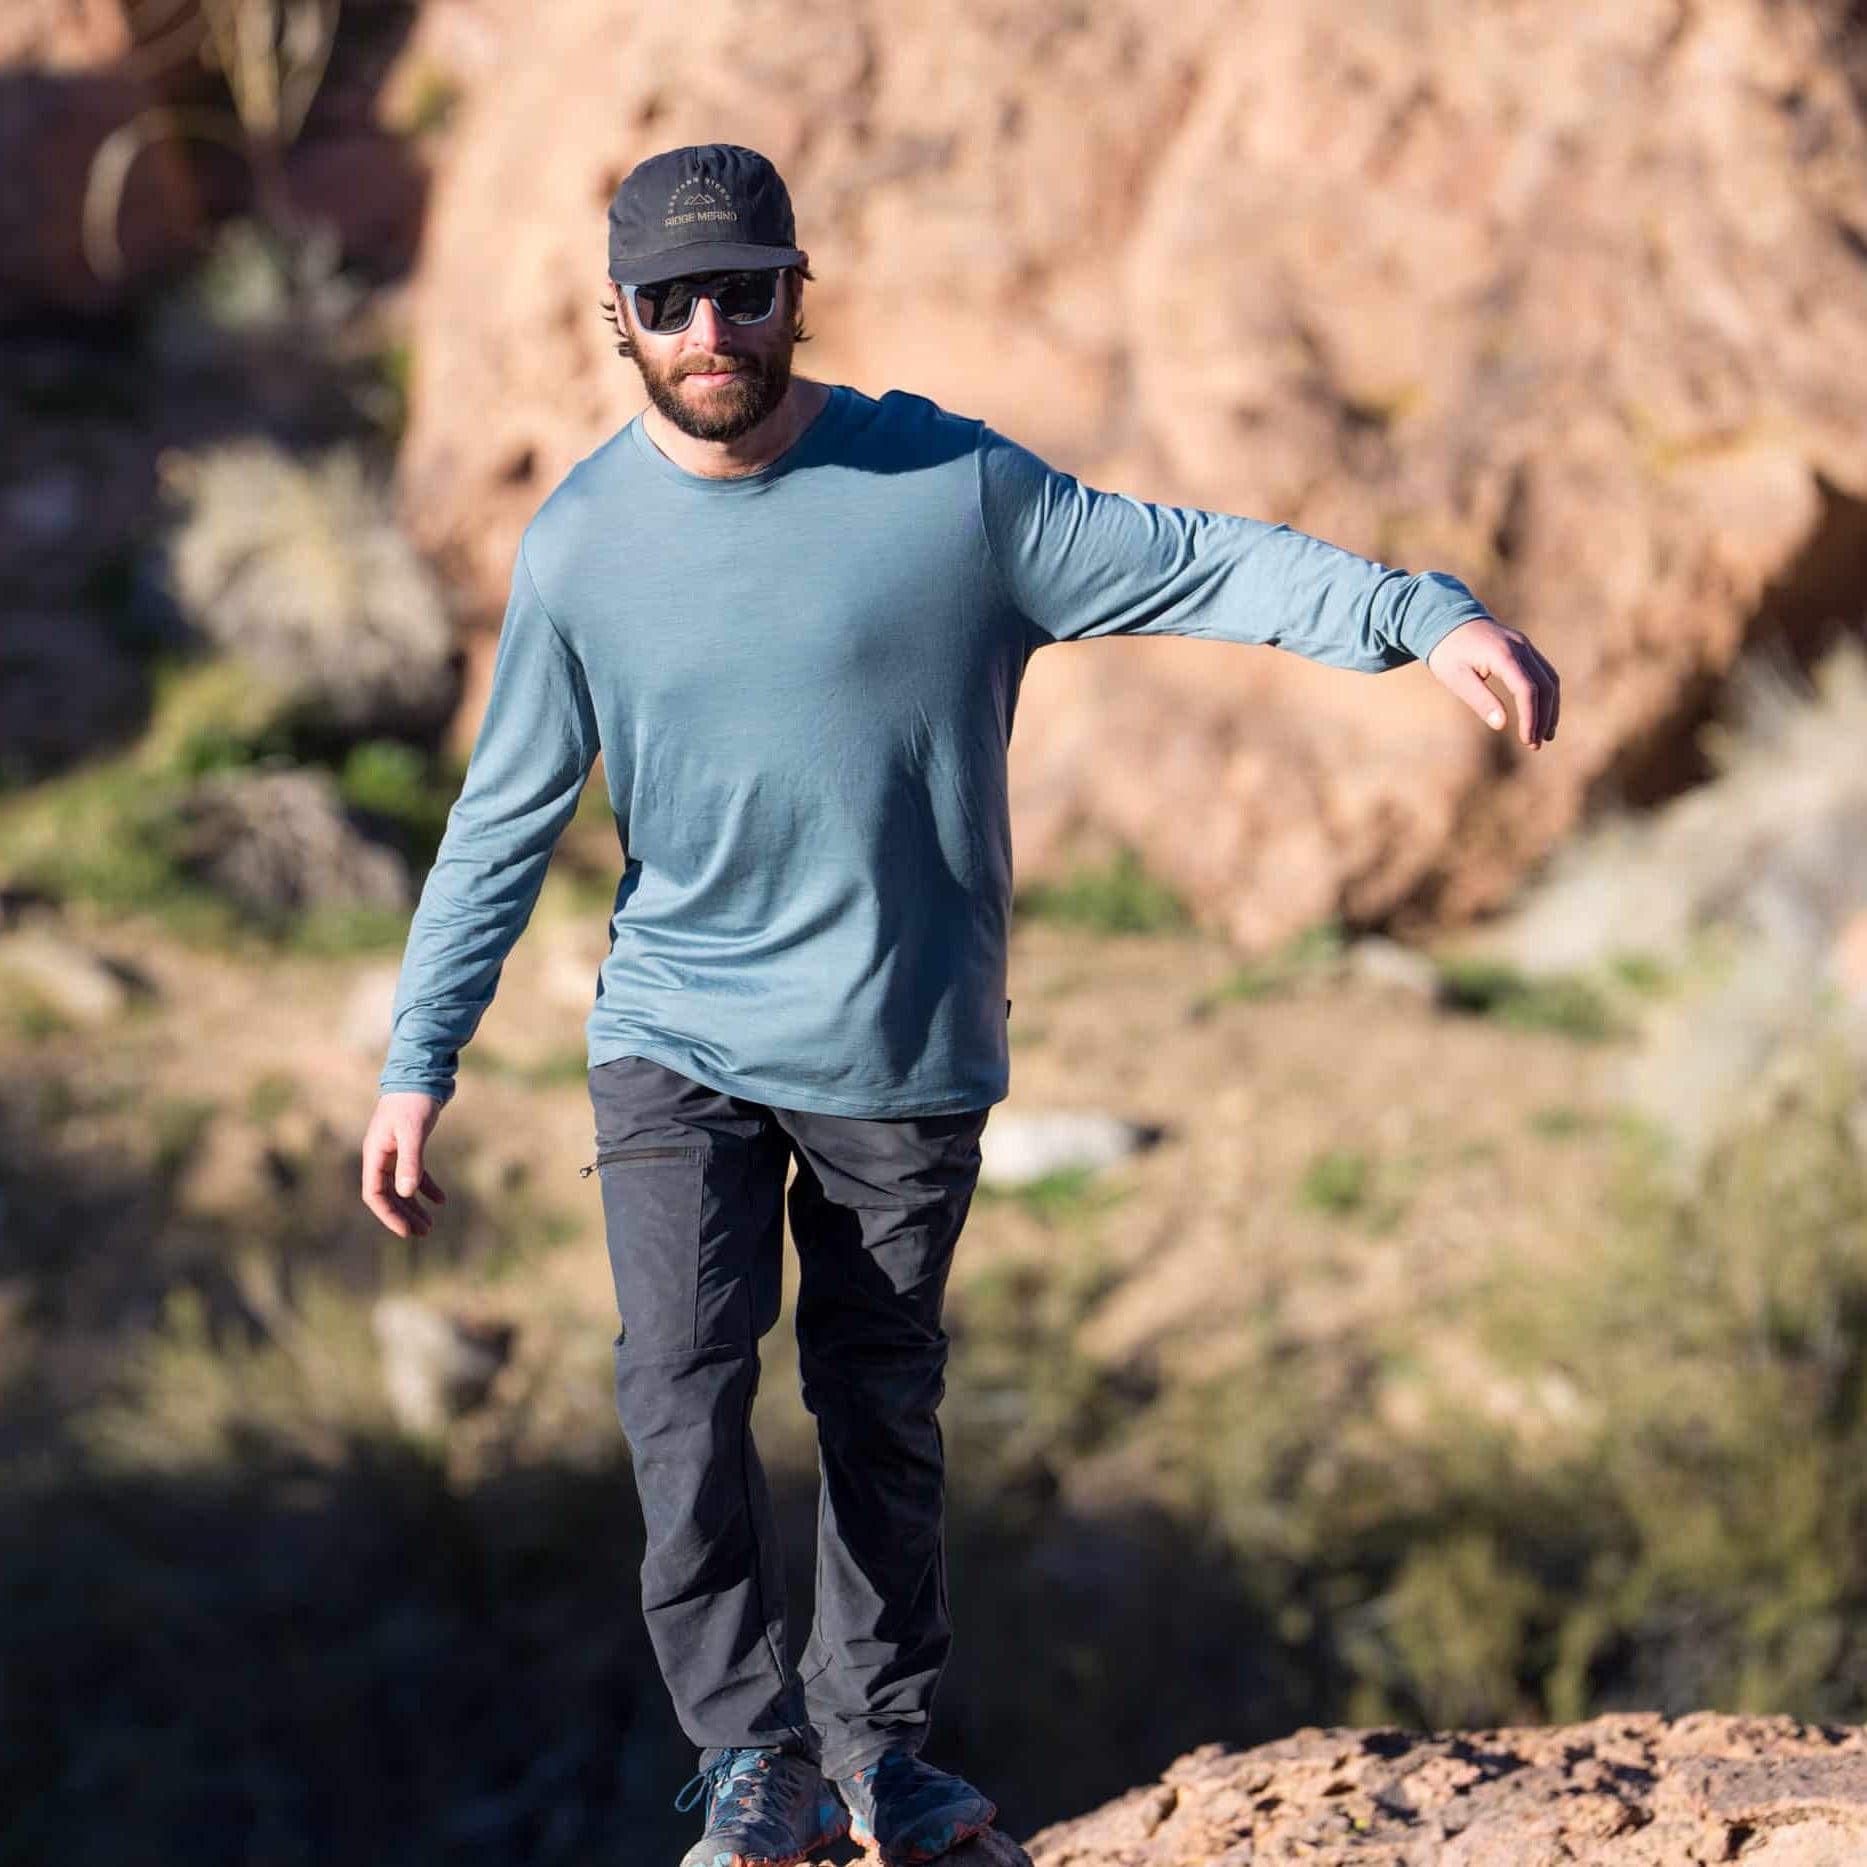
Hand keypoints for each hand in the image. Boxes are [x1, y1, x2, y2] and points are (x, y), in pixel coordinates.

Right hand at [362, 1091, 447, 1237]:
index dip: (388, 1215)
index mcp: (374, 1154)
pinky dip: (426, 1187)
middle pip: (388, 1195)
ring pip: (401, 1188)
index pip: (374, 1194)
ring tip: (429, 1226)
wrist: (420, 1074)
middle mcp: (380, 1156)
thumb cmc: (414, 1101)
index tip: (405, 1232)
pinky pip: (415, 1174)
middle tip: (423, 1234)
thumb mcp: (413, 1131)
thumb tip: (405, 1192)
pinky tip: (441, 1200)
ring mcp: (393, 1152)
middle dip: (403, 1216)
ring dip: (413, 1207)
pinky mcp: (409, 1146)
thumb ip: (411, 1161)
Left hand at [1425, 615, 1558, 749]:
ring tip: (1544, 735)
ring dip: (1550, 708)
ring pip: (1550, 679)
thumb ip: (1480, 700)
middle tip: (1535, 744)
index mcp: (1503, 654)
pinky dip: (1546, 695)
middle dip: (1544, 717)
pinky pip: (1544, 672)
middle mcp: (1520, 647)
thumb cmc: (1448, 651)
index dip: (1531, 717)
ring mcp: (1525, 646)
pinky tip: (1542, 714)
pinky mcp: (1525, 648)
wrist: (1447, 619)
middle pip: (1545, 685)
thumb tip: (1502, 724)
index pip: (1527, 689)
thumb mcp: (1456, 678)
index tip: (1527, 740)